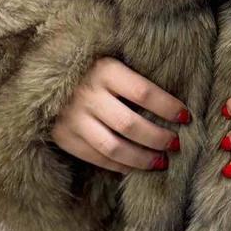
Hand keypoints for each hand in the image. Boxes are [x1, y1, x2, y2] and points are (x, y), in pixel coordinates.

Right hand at [51, 57, 190, 172]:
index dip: (168, 107)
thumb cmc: (91, 69)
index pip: (144, 93)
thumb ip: (136, 80)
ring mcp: (73, 118)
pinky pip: (98, 158)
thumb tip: (175, 108)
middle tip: (175, 144)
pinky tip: (136, 167)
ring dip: (142, 159)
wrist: (44, 77)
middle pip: (130, 125)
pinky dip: (121, 166)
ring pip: (114, 147)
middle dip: (158, 138)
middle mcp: (87, 94)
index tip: (186, 117)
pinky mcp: (64, 137)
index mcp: (104, 70)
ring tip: (161, 162)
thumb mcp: (112, 63)